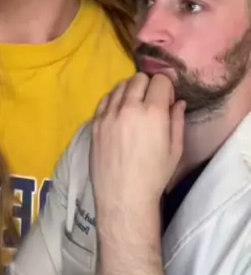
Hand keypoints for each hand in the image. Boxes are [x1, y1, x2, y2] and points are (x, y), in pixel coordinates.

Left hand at [90, 73, 185, 224]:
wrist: (123, 196)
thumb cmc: (154, 176)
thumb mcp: (175, 150)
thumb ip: (177, 121)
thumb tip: (178, 102)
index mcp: (153, 113)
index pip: (160, 80)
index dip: (166, 88)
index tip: (167, 100)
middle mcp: (129, 107)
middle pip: (139, 78)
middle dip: (149, 86)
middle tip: (151, 103)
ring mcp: (109, 113)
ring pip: (121, 85)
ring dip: (131, 91)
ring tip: (134, 108)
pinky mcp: (95, 121)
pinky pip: (105, 98)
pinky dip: (115, 100)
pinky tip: (119, 113)